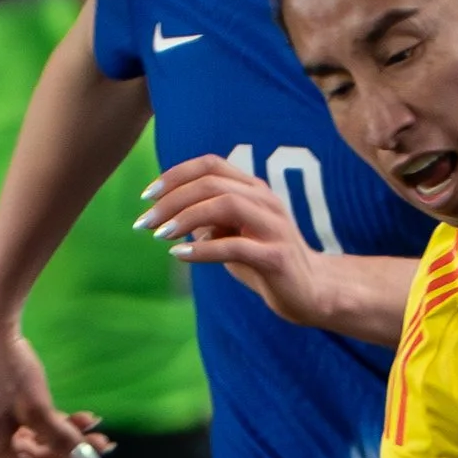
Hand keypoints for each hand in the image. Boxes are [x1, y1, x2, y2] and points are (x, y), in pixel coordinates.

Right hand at [0, 320, 106, 457]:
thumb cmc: (10, 367)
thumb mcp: (39, 408)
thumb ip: (63, 440)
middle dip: (70, 456)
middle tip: (103, 452)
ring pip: (35, 443)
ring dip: (66, 439)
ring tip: (100, 433)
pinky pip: (29, 426)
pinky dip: (54, 424)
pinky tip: (84, 418)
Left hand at [137, 156, 336, 326]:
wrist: (312, 292)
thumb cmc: (265, 262)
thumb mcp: (230, 235)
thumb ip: (205, 221)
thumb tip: (169, 215)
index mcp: (253, 189)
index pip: (211, 165)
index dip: (175, 174)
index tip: (147, 196)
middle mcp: (265, 200)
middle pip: (212, 183)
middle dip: (171, 199)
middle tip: (145, 222)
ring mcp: (274, 227)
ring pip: (225, 205)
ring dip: (186, 218)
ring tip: (161, 235)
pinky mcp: (277, 256)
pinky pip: (236, 246)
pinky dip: (203, 249)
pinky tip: (180, 255)